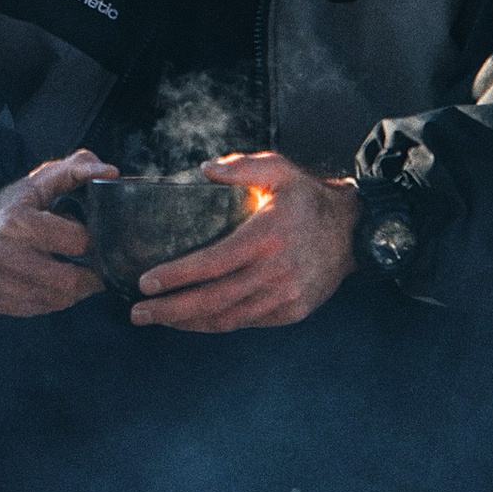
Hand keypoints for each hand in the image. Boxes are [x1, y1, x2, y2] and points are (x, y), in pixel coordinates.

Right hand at [0, 149, 114, 316]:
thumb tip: (112, 172)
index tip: (85, 234)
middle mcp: (2, 255)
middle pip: (70, 281)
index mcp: (16, 221)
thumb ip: (78, 169)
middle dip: (89, 273)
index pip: (78, 243)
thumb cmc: (18, 202)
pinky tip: (51, 280)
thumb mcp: (44, 179)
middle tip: (93, 263)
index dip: (89, 238)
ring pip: (59, 300)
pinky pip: (43, 309)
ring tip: (72, 269)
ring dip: (75, 288)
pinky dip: (55, 298)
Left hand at [131, 151, 356, 334]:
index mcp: (266, 236)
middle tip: (138, 313)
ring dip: (189, 323)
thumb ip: (242, 167)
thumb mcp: (280, 170)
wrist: (355, 231)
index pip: (212, 263)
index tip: (146, 282)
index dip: (177, 276)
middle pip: (213, 300)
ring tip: (159, 319)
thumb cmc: (309, 199)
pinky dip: (217, 324)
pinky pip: (247, 323)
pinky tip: (194, 320)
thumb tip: (204, 169)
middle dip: (170, 310)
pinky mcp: (293, 311)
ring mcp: (285, 297)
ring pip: (228, 318)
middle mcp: (275, 272)